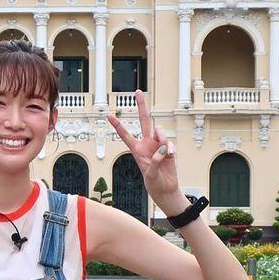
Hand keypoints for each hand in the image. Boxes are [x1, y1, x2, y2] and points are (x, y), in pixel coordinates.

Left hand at [107, 91, 186, 214]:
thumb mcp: (150, 175)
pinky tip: (170, 156)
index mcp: (136, 150)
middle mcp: (146, 143)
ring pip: (159, 130)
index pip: (125, 135)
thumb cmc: (154, 183)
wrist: (166, 188)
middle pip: (144, 120)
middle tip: (138, 91)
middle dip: (141, 106)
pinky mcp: (168, 147)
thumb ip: (154, 161)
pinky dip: (170, 148)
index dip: (117, 125)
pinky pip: (169, 142)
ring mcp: (158, 144)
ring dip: (162, 138)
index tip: (108, 114)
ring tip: (164, 152)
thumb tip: (162, 149)